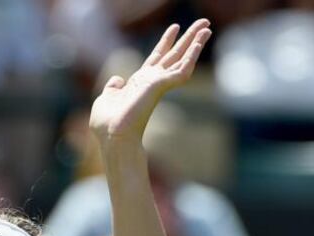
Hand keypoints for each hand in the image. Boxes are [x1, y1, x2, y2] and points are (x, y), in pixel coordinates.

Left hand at [89, 19, 210, 144]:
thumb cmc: (107, 123)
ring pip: (182, 58)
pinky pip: (182, 68)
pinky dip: (192, 54)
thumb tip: (117, 80)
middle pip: (173, 54)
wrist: (112, 135)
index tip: (174, 28)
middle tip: (202, 22)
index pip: (156, 57)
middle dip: (187, 37)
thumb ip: (113, 88)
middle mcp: (152, 81)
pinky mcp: (162, 86)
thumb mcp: (107, 98)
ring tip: (207, 26)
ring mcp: (158, 83)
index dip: (165, 42)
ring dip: (195, 42)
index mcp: (140, 82)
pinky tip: (200, 42)